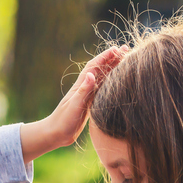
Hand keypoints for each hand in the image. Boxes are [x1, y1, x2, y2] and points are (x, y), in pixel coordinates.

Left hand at [19, 45, 128, 162]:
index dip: (105, 56)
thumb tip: (91, 74)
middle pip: (100, 69)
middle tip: (126, 49)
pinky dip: (111, 82)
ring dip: (113, 68)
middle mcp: (84, 88)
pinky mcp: (89, 104)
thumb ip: (83, 90)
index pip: (94, 66)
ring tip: (125, 61)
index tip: (117, 49)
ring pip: (103, 77)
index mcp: (80, 86)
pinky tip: (117, 81)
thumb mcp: (74, 105)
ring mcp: (87, 95)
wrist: (56, 134)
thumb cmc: (63, 120)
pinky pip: (102, 89)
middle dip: (112, 58)